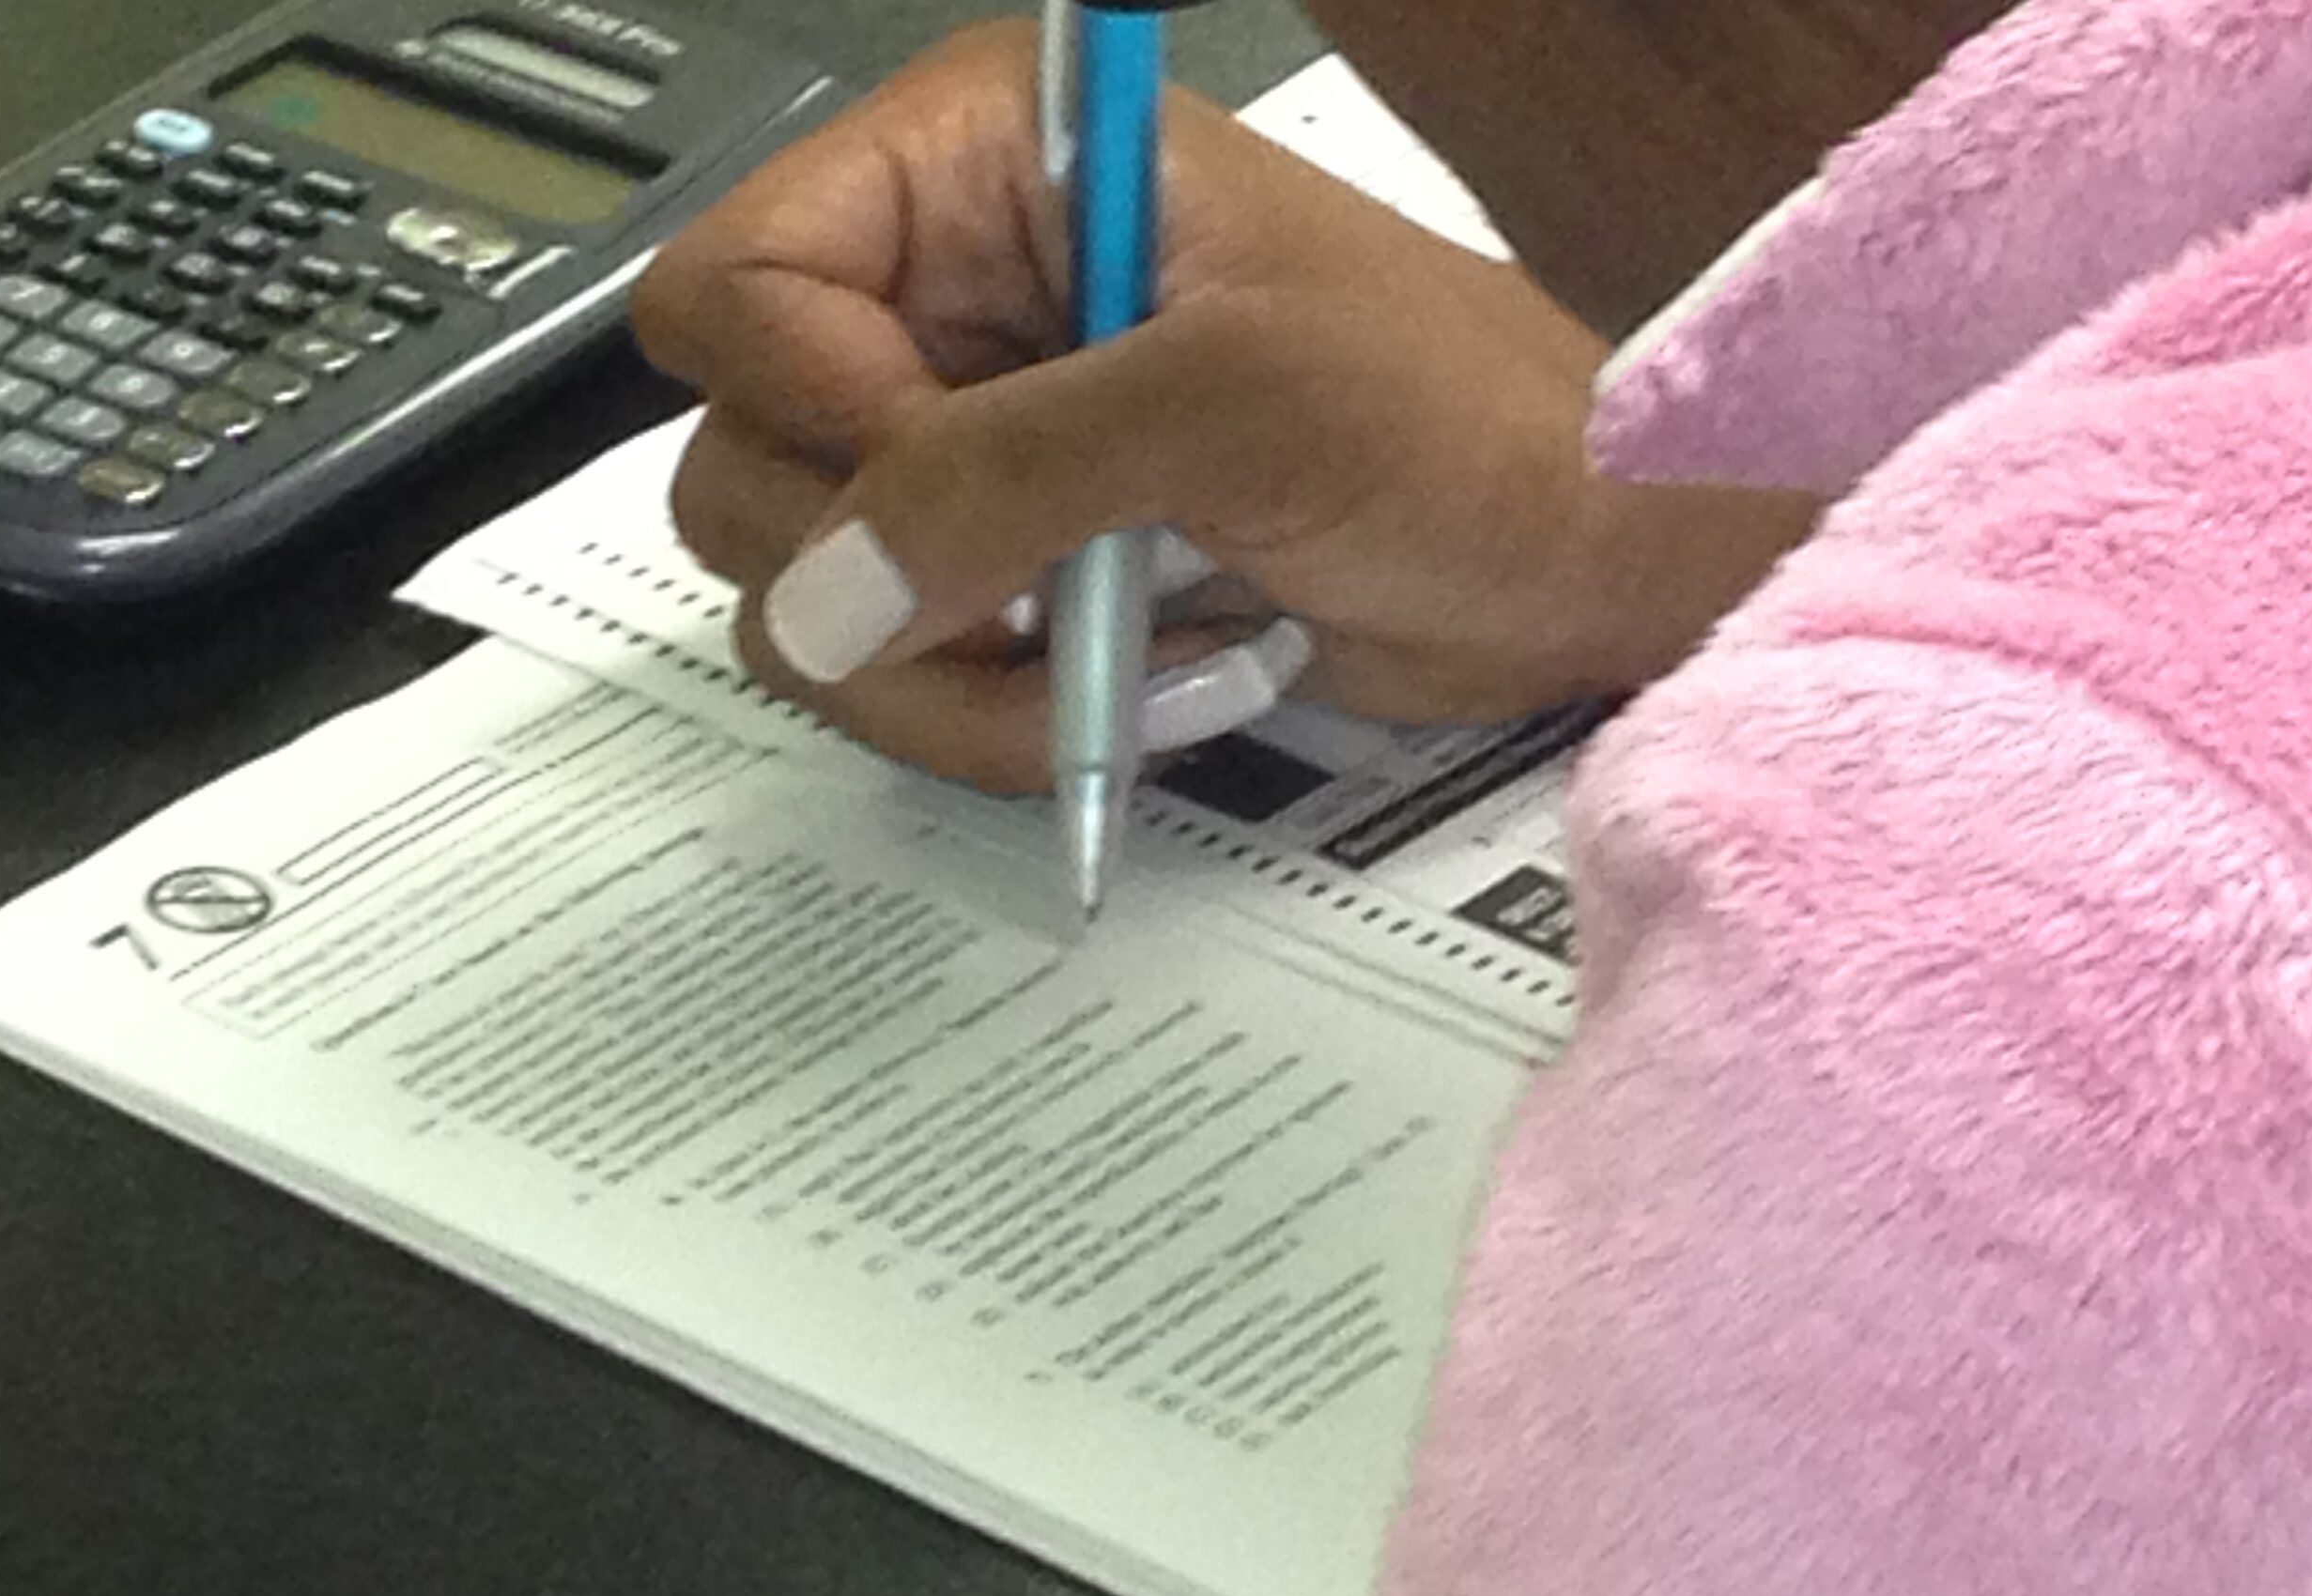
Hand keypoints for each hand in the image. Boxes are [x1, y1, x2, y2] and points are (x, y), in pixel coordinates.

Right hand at [632, 22, 1810, 792]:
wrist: (1572, 557)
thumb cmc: (1460, 426)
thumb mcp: (1235, 404)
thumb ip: (1006, 478)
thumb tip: (815, 604)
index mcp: (977, 168)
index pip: (739, 289)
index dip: (819, 415)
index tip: (966, 492)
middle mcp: (943, 299)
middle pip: (746, 460)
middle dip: (892, 577)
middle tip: (1050, 601)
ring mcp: (972, 447)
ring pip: (813, 599)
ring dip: (957, 673)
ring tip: (1130, 657)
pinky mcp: (1013, 569)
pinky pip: (905, 672)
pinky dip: (1004, 711)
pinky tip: (1154, 676)